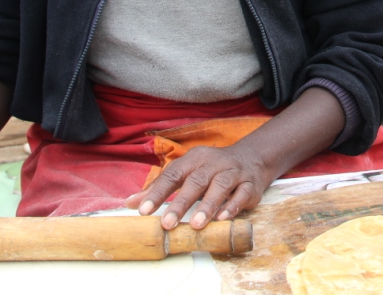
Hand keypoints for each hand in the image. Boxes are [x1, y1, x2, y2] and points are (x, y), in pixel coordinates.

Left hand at [126, 143, 272, 231]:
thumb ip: (160, 187)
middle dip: (180, 203)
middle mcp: (213, 163)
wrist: (252, 157)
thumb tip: (130, 203)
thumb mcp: (186, 172)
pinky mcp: (249, 184)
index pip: (172, 175)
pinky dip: (232, 206)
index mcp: (194, 159)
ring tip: (195, 225)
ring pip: (220, 187)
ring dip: (207, 206)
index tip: (143, 210)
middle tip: (167, 224)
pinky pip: (241, 194)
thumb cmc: (211, 169)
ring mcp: (233, 172)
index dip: (157, 192)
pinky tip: (223, 218)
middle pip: (196, 182)